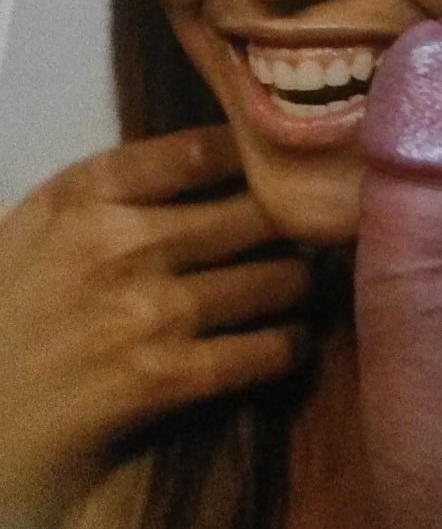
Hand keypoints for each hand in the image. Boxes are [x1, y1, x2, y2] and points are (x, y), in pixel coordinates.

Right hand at [0, 125, 308, 528]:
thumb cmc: (4, 317)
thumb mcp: (39, 229)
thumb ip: (115, 193)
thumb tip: (217, 164)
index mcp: (84, 194)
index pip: (203, 150)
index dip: (261, 158)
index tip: (289, 169)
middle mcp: (119, 241)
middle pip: (257, 212)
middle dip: (298, 224)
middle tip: (324, 232)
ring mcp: (143, 310)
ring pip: (273, 279)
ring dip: (301, 285)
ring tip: (306, 287)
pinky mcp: (159, 378)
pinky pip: (261, 352)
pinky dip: (289, 347)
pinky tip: (292, 344)